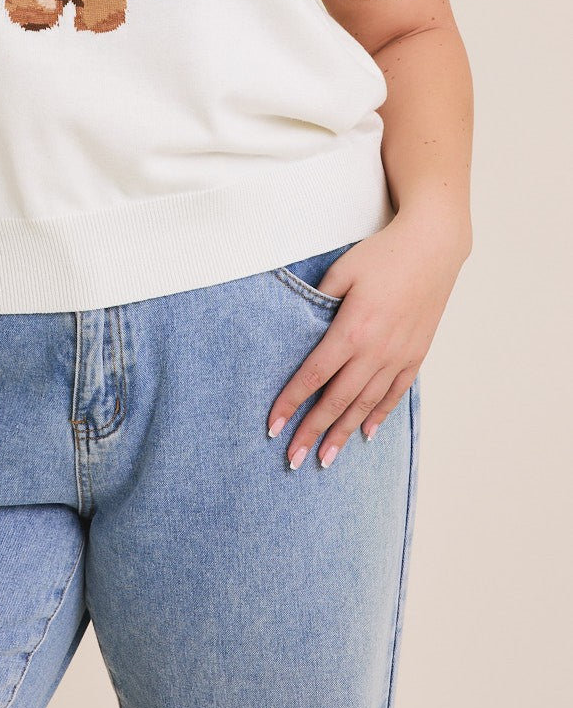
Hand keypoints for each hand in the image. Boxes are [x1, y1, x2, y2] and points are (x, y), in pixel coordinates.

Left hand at [267, 209, 469, 469]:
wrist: (433, 247)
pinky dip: (379, 415)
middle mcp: (376, 351)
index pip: (313, 376)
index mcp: (351, 330)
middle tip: (293, 459)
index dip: (291, 403)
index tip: (273, 426)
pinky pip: (395, 393)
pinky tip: (365, 433)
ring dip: (344, 433)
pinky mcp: (416, 354)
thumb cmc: (382, 254)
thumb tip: (303, 326)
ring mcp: (399, 356)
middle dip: (313, 432)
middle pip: (337, 401)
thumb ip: (319, 300)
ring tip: (326, 458)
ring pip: (366, 405)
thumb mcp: (342, 270)